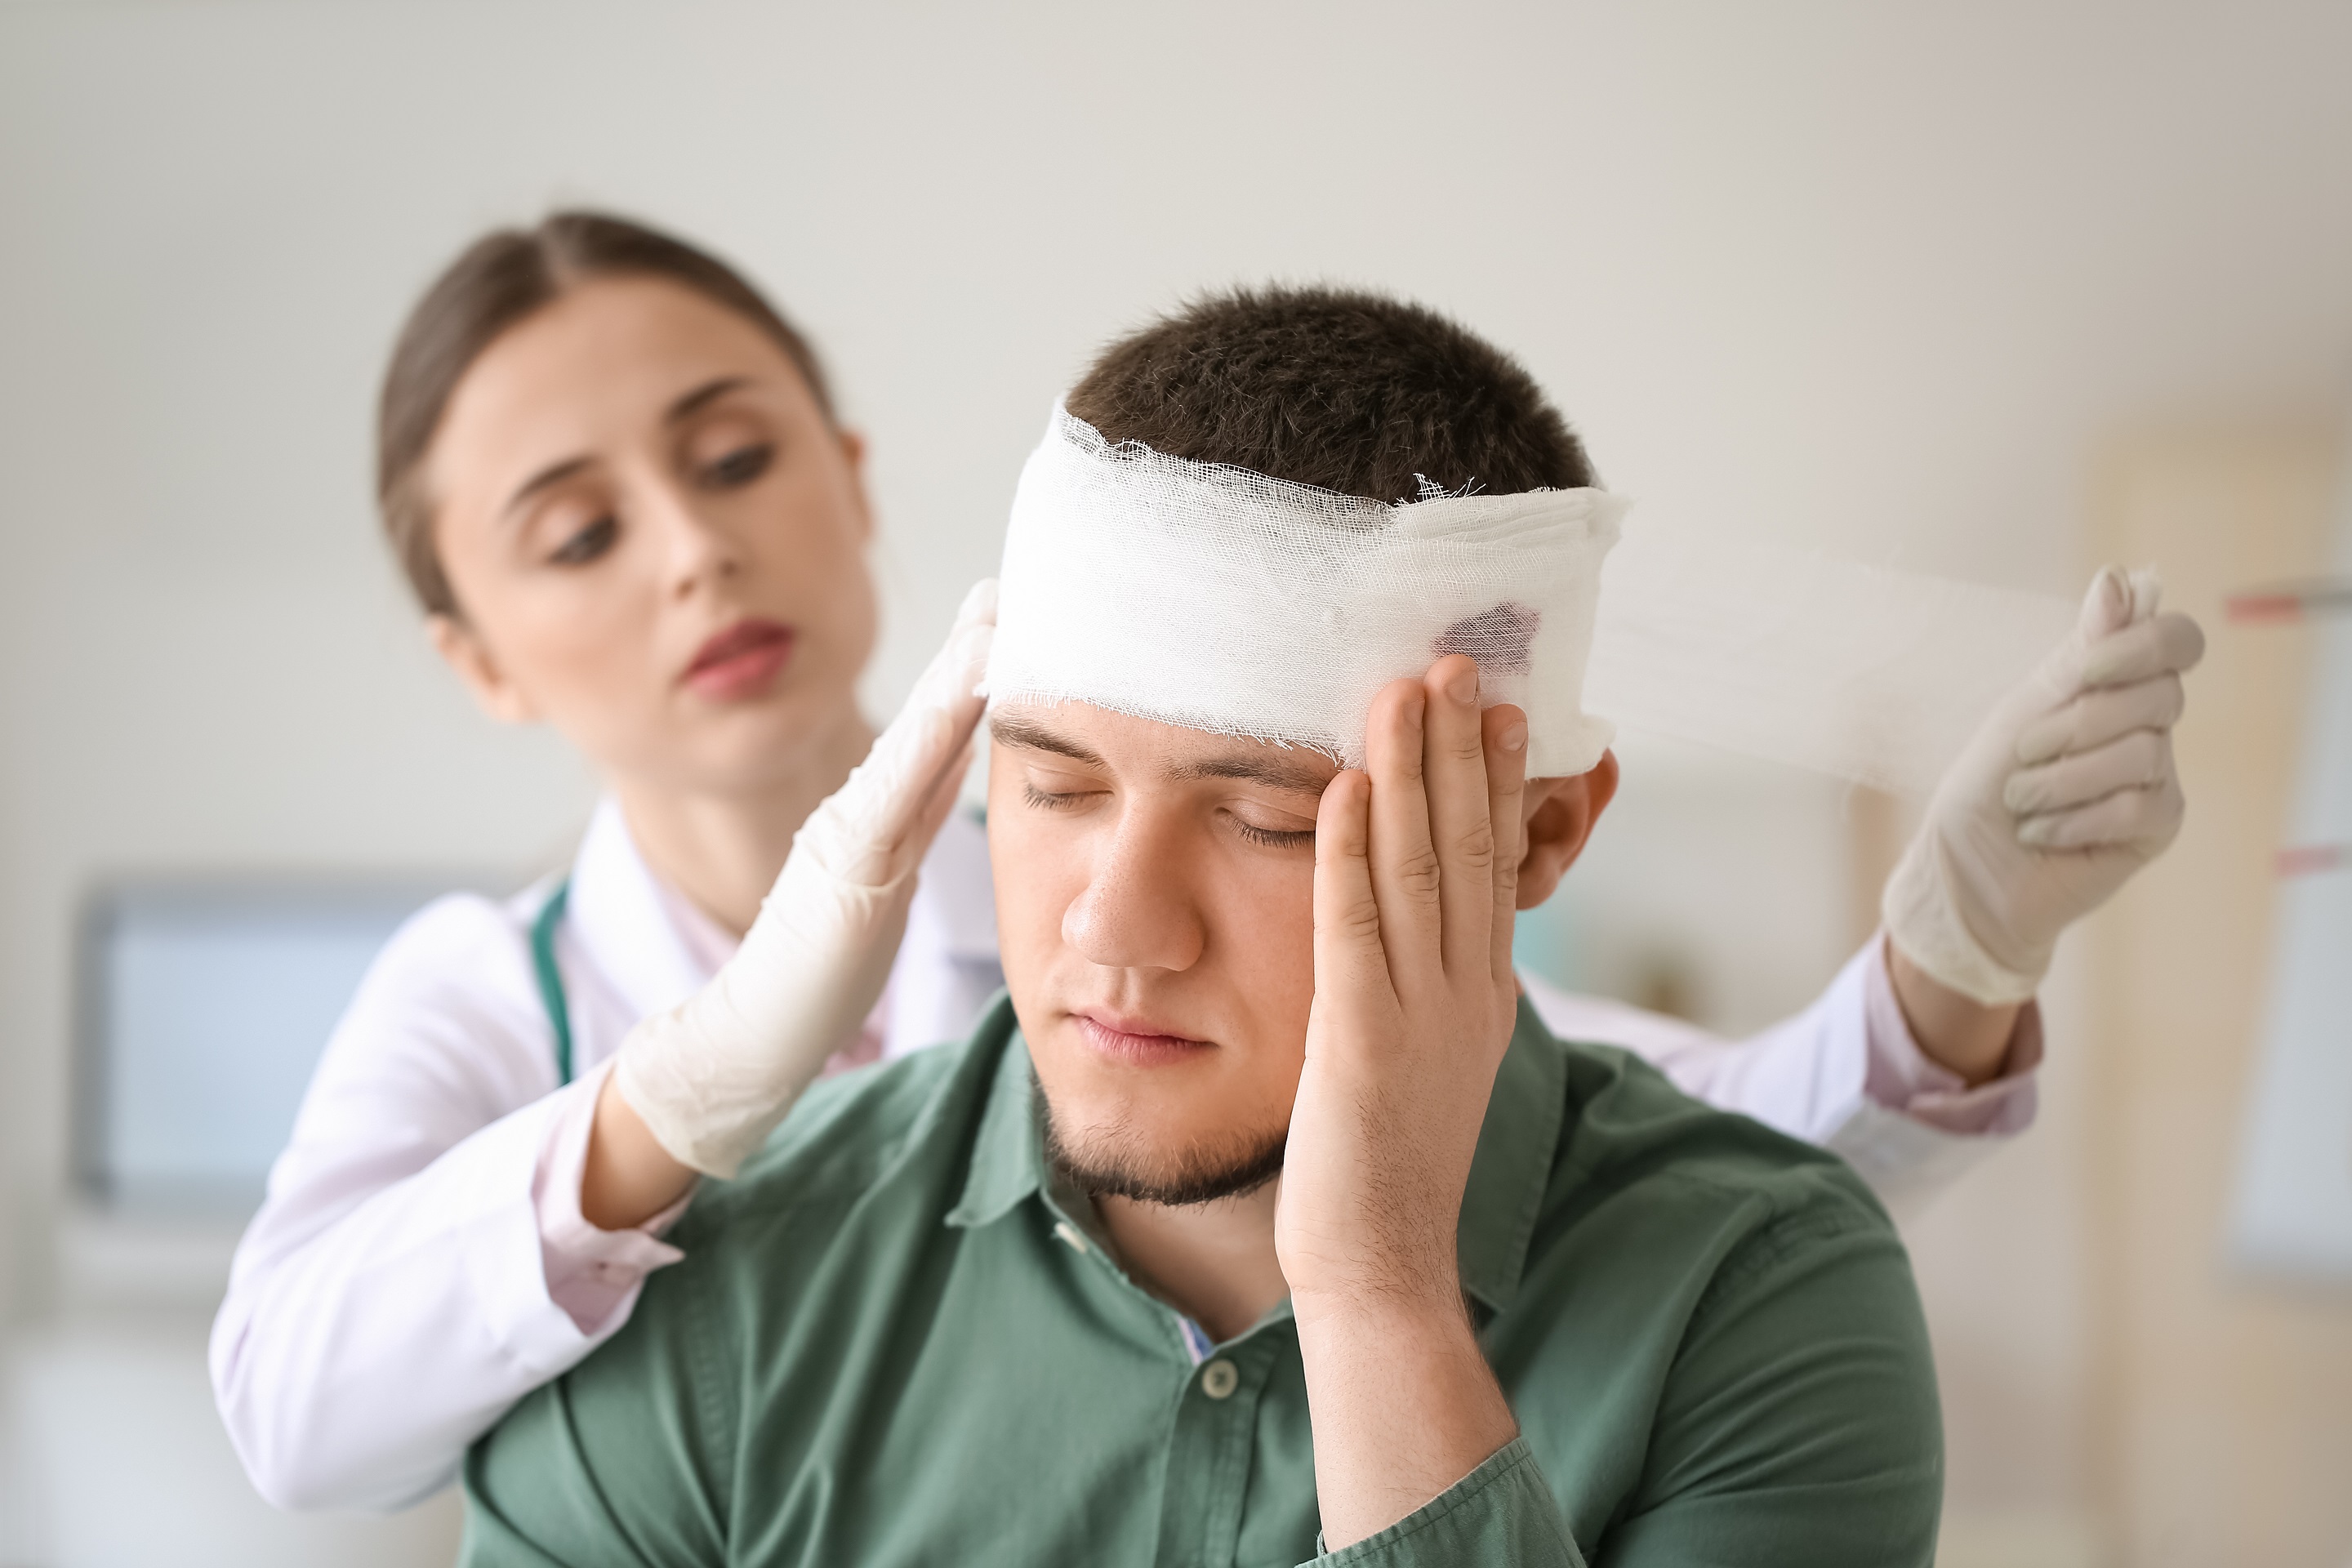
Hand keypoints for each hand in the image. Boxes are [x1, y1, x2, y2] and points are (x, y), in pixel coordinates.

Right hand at [610, 580, 995, 1178]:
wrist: (752, 1034)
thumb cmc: (820, 972)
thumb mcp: (886, 883)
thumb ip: (916, 823)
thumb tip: (963, 765)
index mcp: (881, 815)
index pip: (942, 730)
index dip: (977, 669)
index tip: (1012, 612)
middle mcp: (863, 808)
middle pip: (930, 716)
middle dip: (970, 648)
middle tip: (1009, 585)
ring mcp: (851, 833)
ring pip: (915, 739)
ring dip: (956, 677)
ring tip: (995, 621)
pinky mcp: (847, 866)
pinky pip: (896, 792)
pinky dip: (930, 740)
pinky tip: (962, 700)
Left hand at [1278, 653, 1525, 1546]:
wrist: (1382, 1263)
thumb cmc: (1389, 1163)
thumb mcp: (1429, 1056)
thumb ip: (1429, 984)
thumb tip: (1422, 922)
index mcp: (1483, 992)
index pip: (1495, 864)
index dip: (1494, 780)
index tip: (1493, 706)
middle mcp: (1465, 990)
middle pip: (1468, 846)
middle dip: (1460, 748)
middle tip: (1457, 660)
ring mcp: (1420, 1012)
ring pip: (1419, 867)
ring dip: (1410, 772)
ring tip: (1406, 691)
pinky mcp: (1360, 1037)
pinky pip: (1356, 927)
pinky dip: (1349, 851)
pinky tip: (1342, 787)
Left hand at [1884, 565, 2204, 1006]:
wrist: (1966, 872)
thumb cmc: (1985, 787)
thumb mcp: (2022, 710)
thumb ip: (2079, 653)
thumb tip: (2119, 578)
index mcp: (2115, 685)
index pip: (2174, 641)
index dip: (2142, 647)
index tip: (2087, 671)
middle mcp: (2148, 724)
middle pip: (2160, 694)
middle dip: (2076, 725)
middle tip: (2023, 755)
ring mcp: (2158, 775)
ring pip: (2142, 752)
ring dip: (2062, 779)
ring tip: (2022, 801)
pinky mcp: (2158, 825)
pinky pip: (2136, 805)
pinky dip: (2074, 819)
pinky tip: (2043, 833)